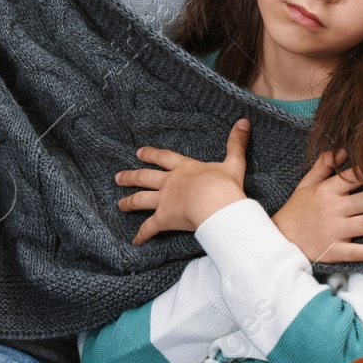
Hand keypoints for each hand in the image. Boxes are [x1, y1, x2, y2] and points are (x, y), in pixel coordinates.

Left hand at [116, 119, 251, 243]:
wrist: (215, 204)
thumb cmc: (224, 185)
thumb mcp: (233, 162)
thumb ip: (236, 143)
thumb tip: (244, 122)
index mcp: (184, 168)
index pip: (164, 158)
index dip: (151, 154)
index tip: (139, 152)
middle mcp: (170, 183)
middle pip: (145, 177)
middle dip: (131, 176)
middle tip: (118, 177)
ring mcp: (164, 201)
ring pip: (141, 200)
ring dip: (129, 202)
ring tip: (119, 204)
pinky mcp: (163, 219)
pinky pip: (149, 228)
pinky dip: (142, 234)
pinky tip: (135, 240)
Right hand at [271, 150, 362, 263]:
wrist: (276, 241)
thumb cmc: (295, 211)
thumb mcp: (305, 184)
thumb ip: (324, 166)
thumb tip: (345, 150)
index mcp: (327, 190)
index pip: (358, 175)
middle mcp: (333, 208)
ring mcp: (334, 230)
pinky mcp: (333, 251)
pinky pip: (358, 251)